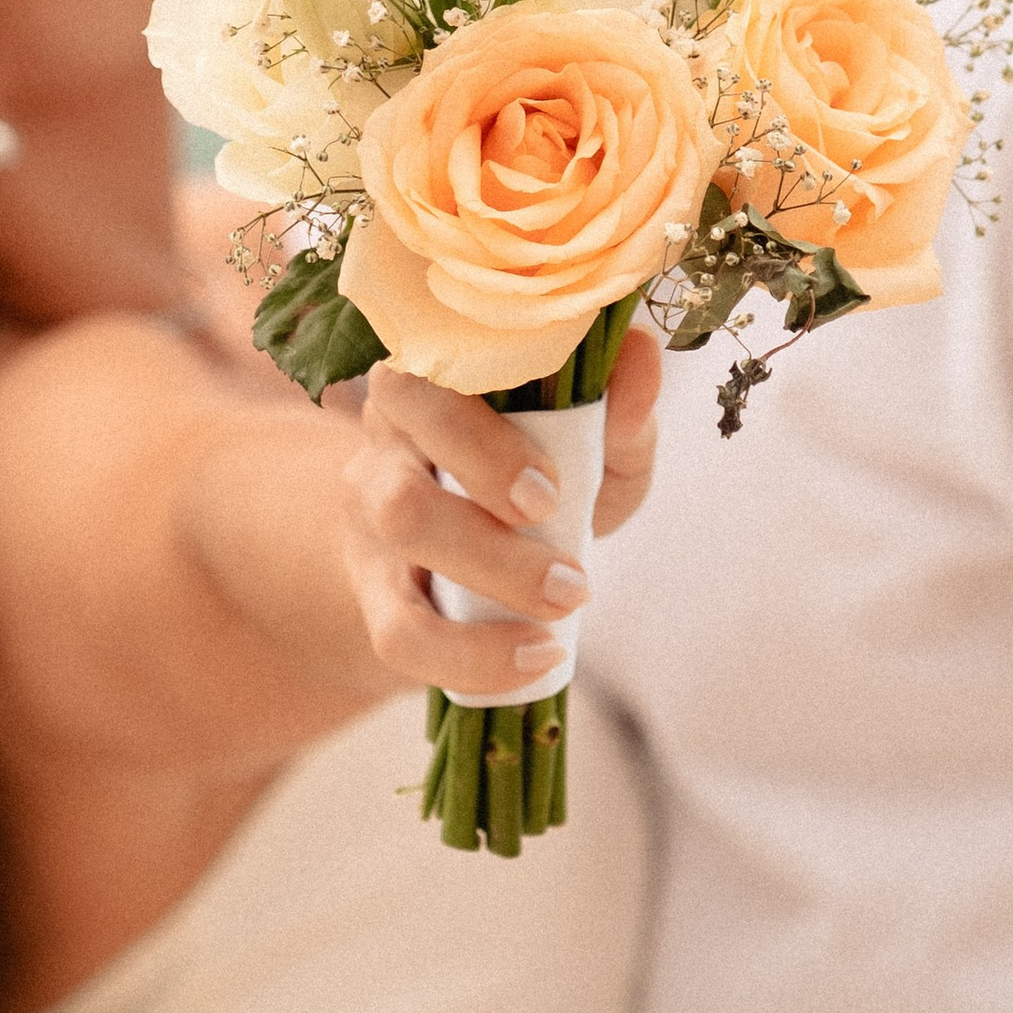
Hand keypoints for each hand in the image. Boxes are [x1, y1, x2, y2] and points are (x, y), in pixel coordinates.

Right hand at [332, 326, 662, 694]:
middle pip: (407, 418)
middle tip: (556, 515)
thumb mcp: (592, 439)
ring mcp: (372, 509)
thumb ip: (619, 406)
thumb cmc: (540, 471)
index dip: (484, 416)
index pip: (430, 362)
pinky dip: (472, 655)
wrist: (478, 549)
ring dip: (489, 564)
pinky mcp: (375, 592)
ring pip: (399, 519)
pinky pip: (399, 632)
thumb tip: (641, 355)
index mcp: (438, 371)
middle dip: (483, 474)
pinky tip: (539, 657)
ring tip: (567, 596)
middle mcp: (389, 428)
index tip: (552, 477)